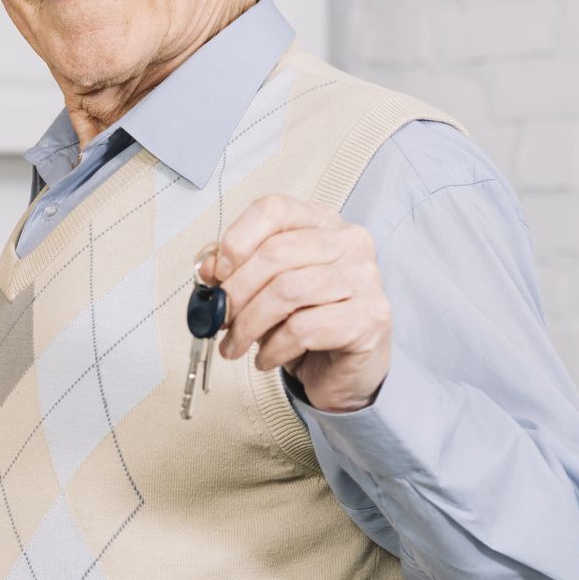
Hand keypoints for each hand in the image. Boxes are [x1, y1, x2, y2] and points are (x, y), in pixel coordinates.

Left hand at [197, 196, 389, 412]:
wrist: (343, 369)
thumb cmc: (305, 321)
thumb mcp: (262, 289)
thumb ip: (235, 271)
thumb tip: (208, 267)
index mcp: (320, 223)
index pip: (274, 210)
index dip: (237, 240)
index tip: (217, 273)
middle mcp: (348, 242)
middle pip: (277, 252)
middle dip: (236, 291)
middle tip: (218, 317)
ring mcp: (364, 277)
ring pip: (288, 291)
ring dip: (250, 324)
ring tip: (236, 343)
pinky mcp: (370, 316)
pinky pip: (305, 328)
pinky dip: (274, 347)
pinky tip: (267, 357)